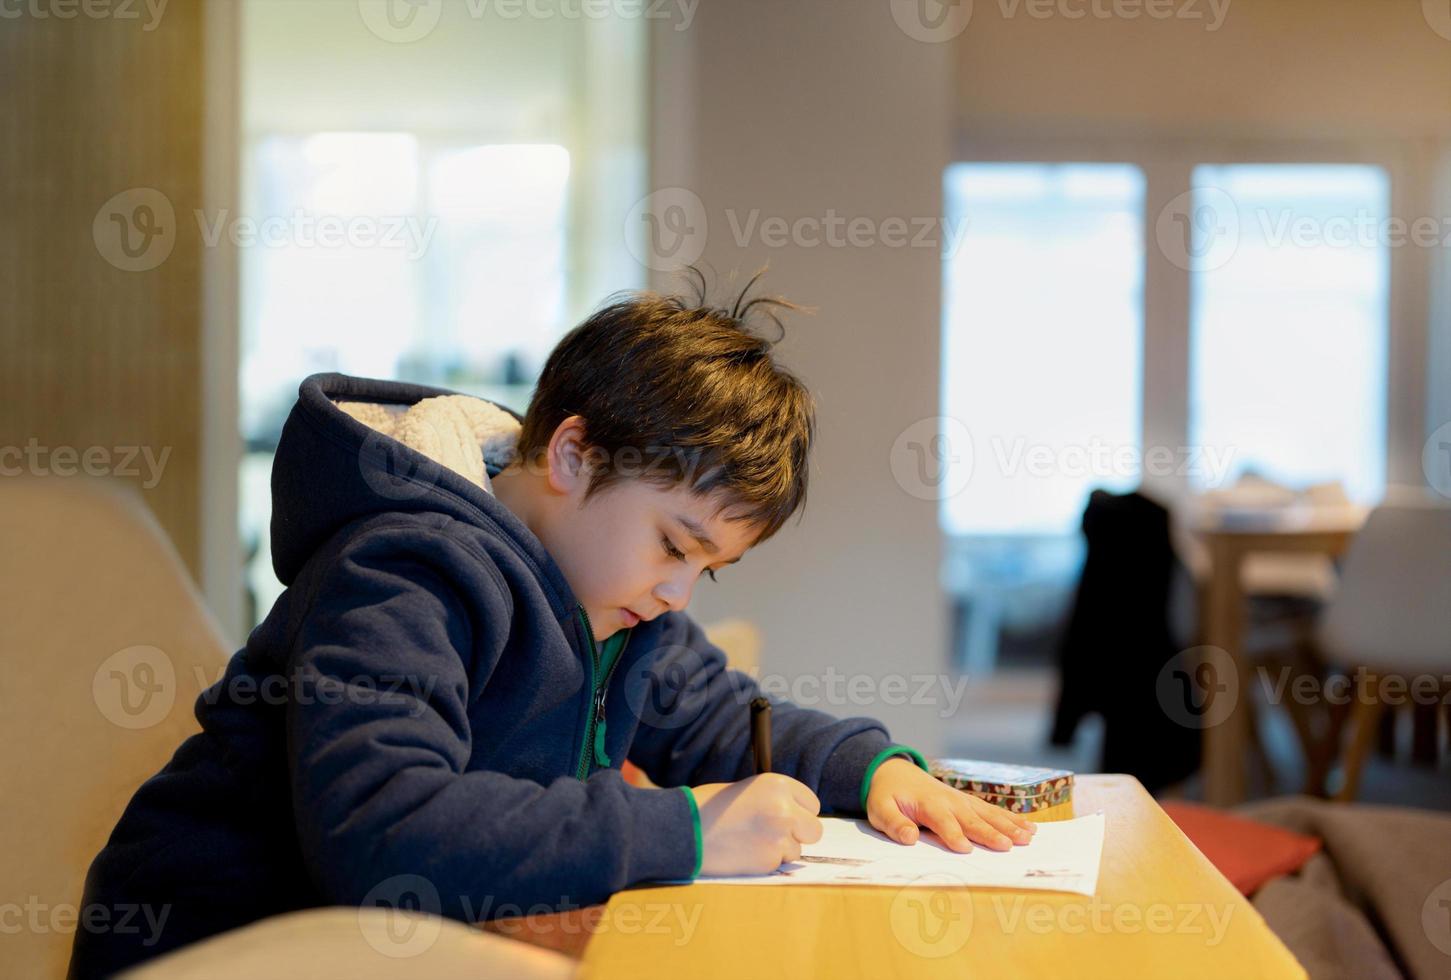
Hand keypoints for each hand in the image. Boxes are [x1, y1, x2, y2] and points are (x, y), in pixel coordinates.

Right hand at [690, 773, 823, 874]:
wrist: (685, 830)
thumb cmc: (710, 807)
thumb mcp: (746, 790)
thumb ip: (774, 799)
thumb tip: (795, 814)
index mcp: (778, 784)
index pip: (812, 803)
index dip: (799, 812)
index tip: (787, 817)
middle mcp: (784, 808)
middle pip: (814, 830)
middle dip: (798, 835)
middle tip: (775, 835)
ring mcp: (779, 835)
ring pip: (796, 850)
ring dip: (779, 850)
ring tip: (750, 842)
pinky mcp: (769, 860)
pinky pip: (779, 864)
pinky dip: (766, 863)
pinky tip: (744, 853)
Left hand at [866, 758, 1037, 851]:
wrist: (894, 772)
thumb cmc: (887, 796)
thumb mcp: (880, 810)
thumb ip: (895, 824)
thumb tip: (909, 838)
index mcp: (927, 804)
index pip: (942, 821)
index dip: (952, 834)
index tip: (965, 848)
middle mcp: (949, 801)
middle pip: (972, 818)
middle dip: (990, 832)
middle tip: (1008, 845)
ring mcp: (962, 800)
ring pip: (988, 813)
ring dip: (1008, 825)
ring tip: (1028, 837)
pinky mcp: (968, 801)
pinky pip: (992, 810)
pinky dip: (1011, 818)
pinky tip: (1029, 827)